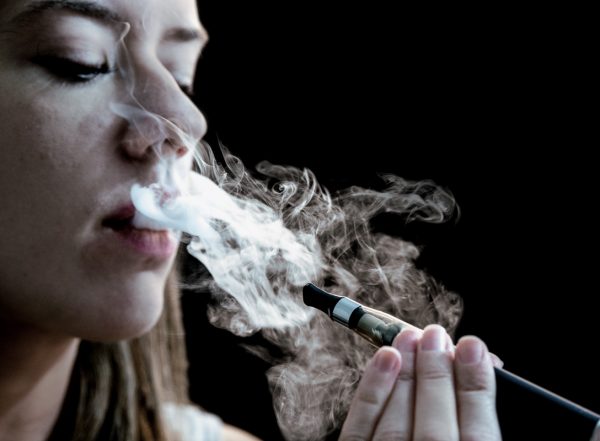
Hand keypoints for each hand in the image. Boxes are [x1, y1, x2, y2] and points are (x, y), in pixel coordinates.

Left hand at [340, 324, 501, 440]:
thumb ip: (483, 424)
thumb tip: (483, 367)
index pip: (479, 437)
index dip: (476, 388)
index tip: (474, 348)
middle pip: (435, 429)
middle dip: (436, 374)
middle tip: (436, 334)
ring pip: (396, 425)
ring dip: (404, 375)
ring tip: (410, 336)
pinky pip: (360, 431)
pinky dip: (371, 392)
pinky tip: (384, 359)